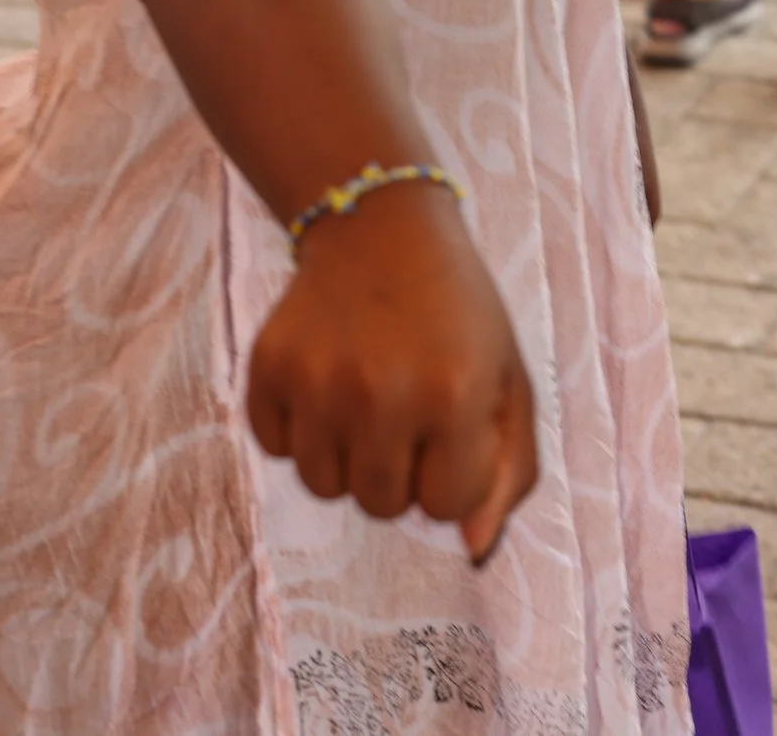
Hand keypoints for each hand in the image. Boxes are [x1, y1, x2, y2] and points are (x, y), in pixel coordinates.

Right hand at [247, 181, 538, 563]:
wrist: (380, 228)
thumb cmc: (458, 314)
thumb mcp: (507, 380)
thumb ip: (507, 471)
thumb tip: (472, 549)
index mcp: (455, 394)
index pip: (445, 506)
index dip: (452, 472)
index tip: (453, 424)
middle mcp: (383, 393)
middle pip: (380, 507)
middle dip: (400, 471)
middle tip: (408, 408)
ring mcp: (318, 382)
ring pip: (325, 488)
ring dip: (350, 456)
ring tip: (369, 394)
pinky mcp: (268, 370)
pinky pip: (279, 451)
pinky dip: (302, 429)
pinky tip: (327, 377)